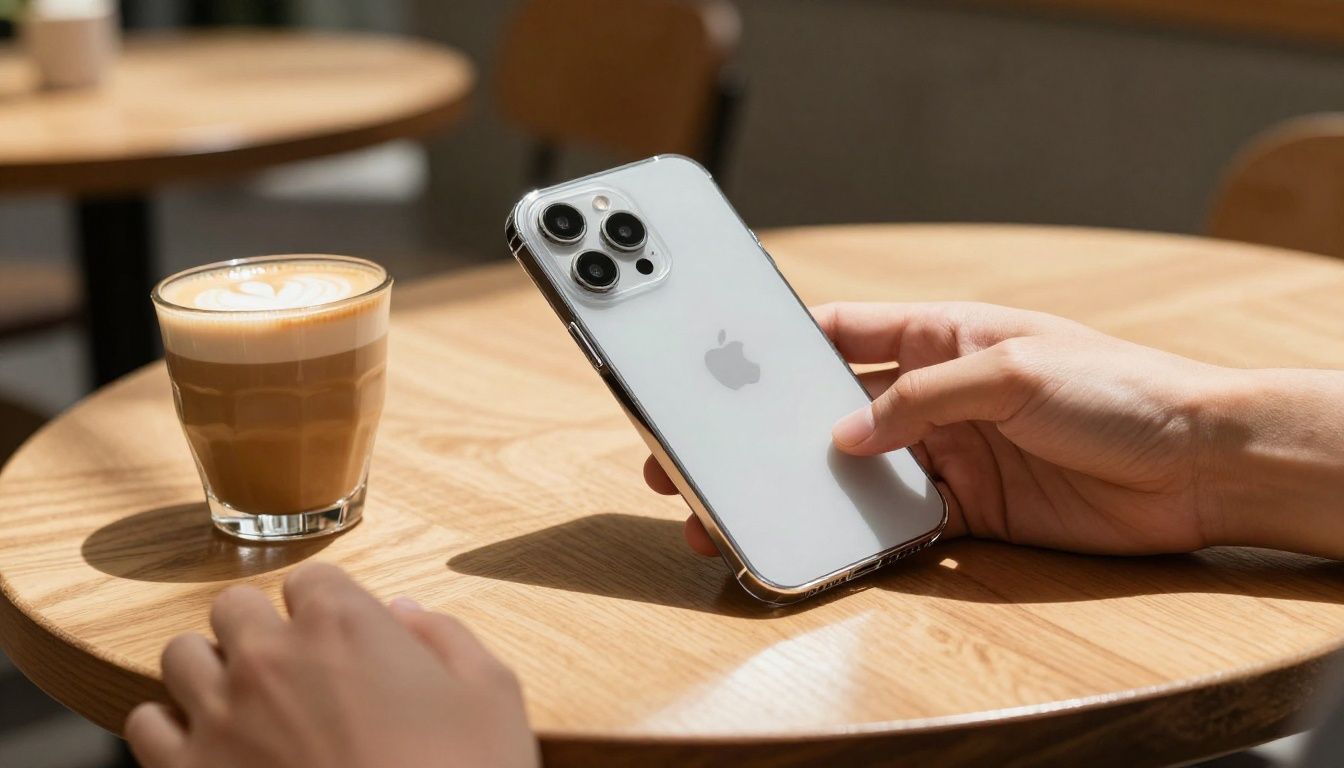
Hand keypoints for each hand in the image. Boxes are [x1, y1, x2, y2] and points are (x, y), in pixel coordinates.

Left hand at [125, 563, 538, 767]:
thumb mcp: (492, 695)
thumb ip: (446, 637)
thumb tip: (405, 615)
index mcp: (345, 624)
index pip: (311, 579)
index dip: (329, 608)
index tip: (342, 638)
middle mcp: (271, 657)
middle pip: (234, 607)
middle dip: (260, 629)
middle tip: (292, 668)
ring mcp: (221, 716)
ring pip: (181, 656)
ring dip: (211, 670)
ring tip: (244, 703)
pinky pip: (144, 724)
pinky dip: (171, 729)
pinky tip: (208, 747)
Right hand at [646, 301, 1230, 556]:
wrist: (1199, 465)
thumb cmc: (1120, 388)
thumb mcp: (1013, 370)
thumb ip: (923, 398)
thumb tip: (847, 435)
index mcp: (943, 335)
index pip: (846, 332)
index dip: (785, 348)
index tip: (725, 367)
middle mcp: (938, 394)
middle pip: (837, 411)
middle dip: (775, 434)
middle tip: (711, 457)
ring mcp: (952, 454)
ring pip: (860, 473)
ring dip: (811, 492)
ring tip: (751, 514)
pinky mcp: (973, 510)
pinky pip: (902, 524)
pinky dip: (864, 536)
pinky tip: (825, 546)